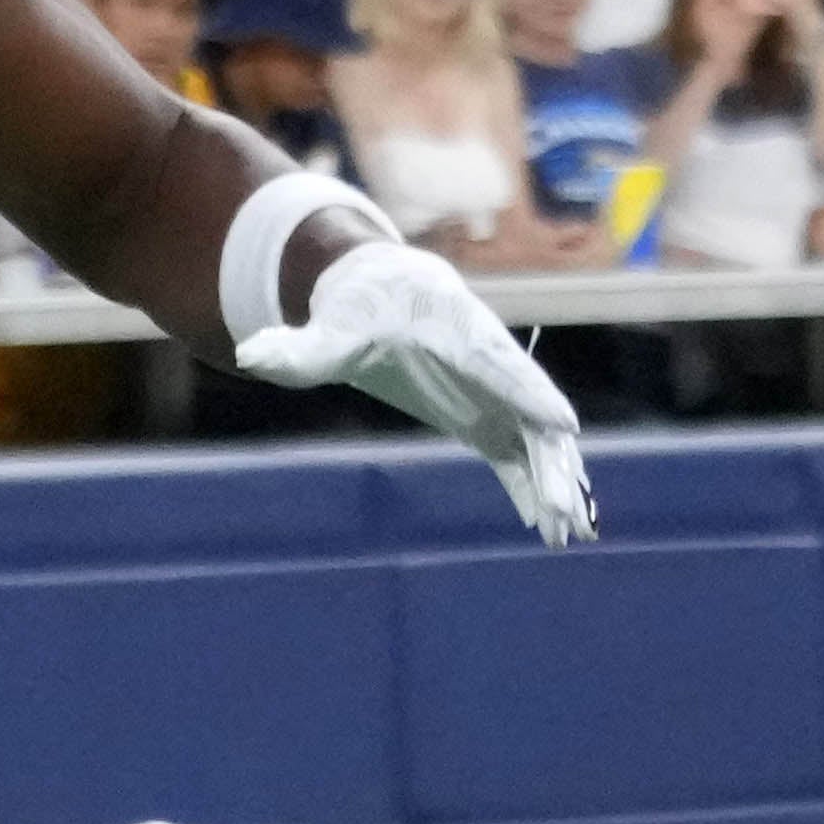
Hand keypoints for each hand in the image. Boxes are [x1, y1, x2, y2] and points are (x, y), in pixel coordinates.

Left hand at [230, 225, 598, 542]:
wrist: (384, 291)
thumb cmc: (358, 305)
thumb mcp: (326, 327)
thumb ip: (296, 348)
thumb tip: (250, 354)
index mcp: (457, 332)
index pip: (499, 367)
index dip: (530, 396)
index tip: (563, 427)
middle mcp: (490, 363)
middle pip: (531, 413)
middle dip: (552, 462)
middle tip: (567, 511)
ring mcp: (493, 392)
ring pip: (535, 439)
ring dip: (555, 483)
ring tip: (573, 533)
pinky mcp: (486, 416)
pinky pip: (517, 455)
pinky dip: (530, 486)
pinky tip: (544, 527)